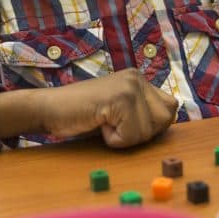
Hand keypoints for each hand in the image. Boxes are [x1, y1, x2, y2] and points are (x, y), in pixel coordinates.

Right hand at [38, 69, 178, 147]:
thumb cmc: (80, 114)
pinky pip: (130, 136)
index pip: (170, 109)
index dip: (151, 126)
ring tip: (103, 122)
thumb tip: (168, 123)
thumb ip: (142, 112)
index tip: (124, 124)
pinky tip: (98, 124)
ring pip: (148, 131)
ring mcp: (129, 86)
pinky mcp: (119, 98)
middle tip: (113, 124)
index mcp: (138, 79)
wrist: (48, 108)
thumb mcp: (118, 111)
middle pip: (165, 119)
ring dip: (125, 137)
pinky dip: (114, 140)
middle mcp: (137, 78)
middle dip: (141, 133)